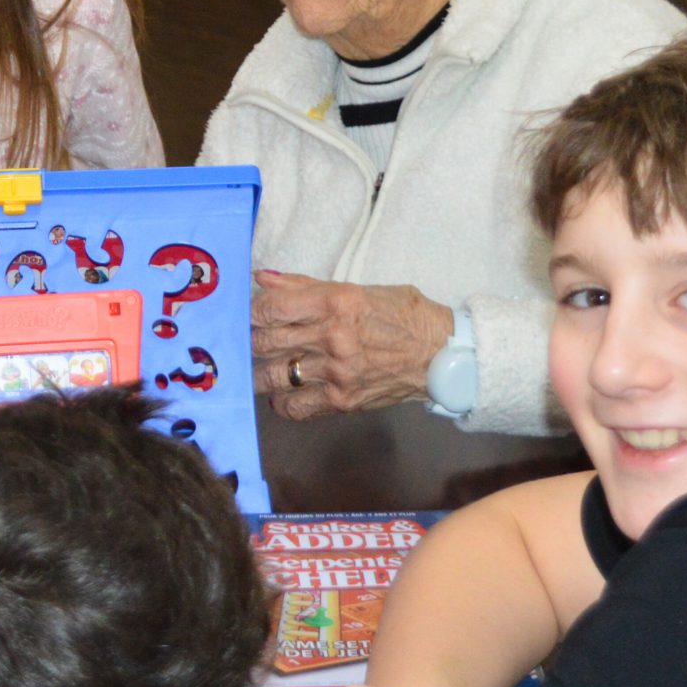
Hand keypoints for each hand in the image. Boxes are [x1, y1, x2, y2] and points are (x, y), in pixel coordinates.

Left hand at [251, 271, 452, 420]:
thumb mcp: (356, 289)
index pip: (270, 308)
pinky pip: (295, 407)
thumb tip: (262, 278)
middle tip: (245, 340)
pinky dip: (281, 401)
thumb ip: (305, 286)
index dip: (249, 312)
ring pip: (273, 376)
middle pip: (265, 342)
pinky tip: (284, 392)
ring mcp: (336, 373)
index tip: (245, 314)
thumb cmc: (402, 315)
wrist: (440, 355)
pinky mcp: (342, 400)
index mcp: (335, 303)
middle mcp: (332, 338)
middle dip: (248, 341)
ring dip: (258, 372)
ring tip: (257, 366)